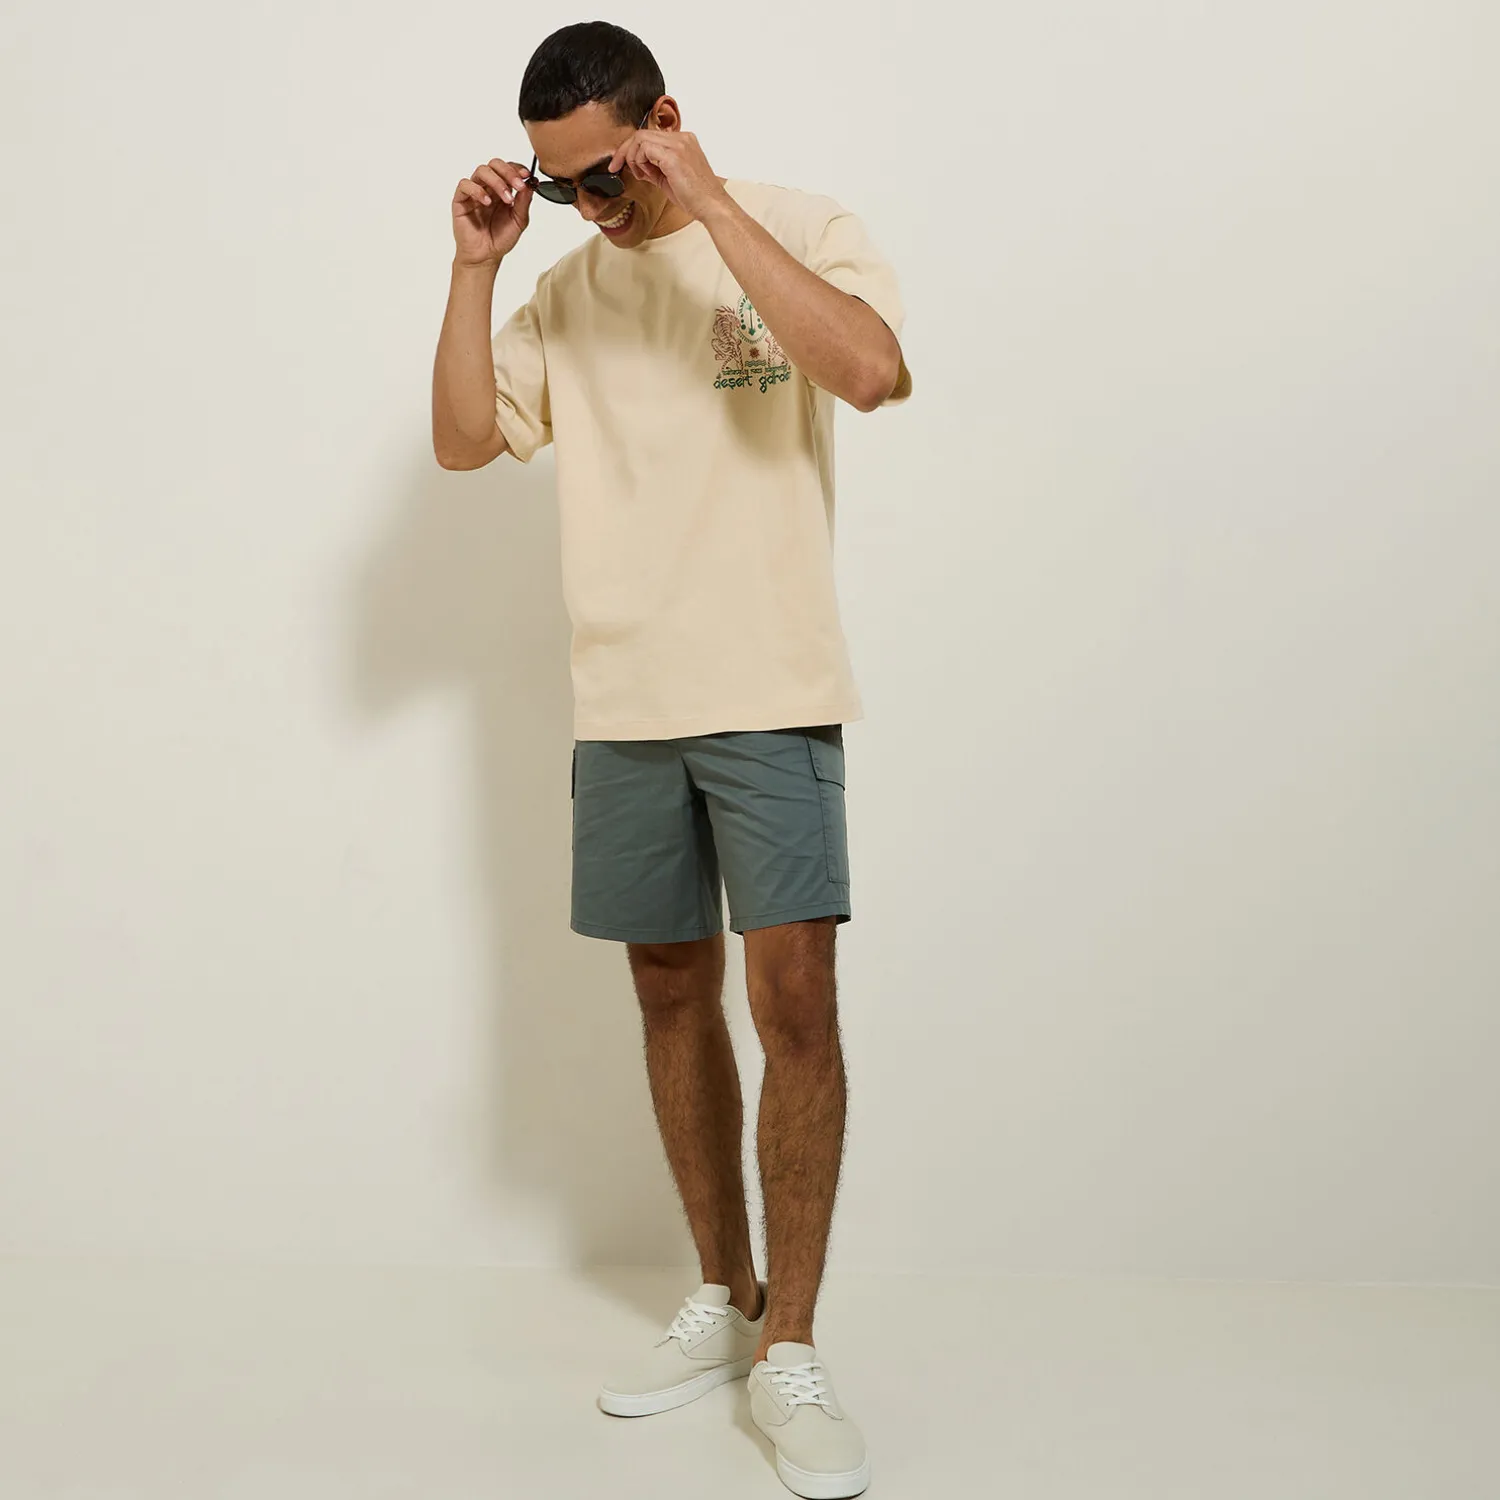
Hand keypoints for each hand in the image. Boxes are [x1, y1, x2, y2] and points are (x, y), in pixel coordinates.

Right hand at [451, 159, 533, 265]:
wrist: (486, 256)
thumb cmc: (500, 239)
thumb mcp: (519, 221)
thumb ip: (524, 203)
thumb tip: (531, 184)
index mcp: (502, 189)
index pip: (508, 169)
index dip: (517, 169)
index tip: (527, 175)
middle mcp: (488, 187)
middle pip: (495, 165)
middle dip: (508, 172)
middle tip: (518, 185)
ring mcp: (474, 192)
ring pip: (481, 171)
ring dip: (497, 181)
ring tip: (506, 199)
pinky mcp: (461, 200)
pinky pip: (465, 185)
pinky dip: (477, 190)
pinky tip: (487, 202)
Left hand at [608, 130, 727, 222]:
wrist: (711, 207)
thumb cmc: (695, 197)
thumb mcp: (670, 179)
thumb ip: (655, 168)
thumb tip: (639, 167)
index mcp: (684, 141)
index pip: (650, 136)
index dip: (632, 149)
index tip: (621, 163)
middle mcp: (682, 138)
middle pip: (642, 133)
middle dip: (624, 151)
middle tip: (616, 166)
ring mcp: (679, 145)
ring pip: (641, 138)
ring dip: (633, 158)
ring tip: (641, 175)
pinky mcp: (674, 155)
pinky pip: (645, 149)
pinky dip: (639, 162)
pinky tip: (645, 175)